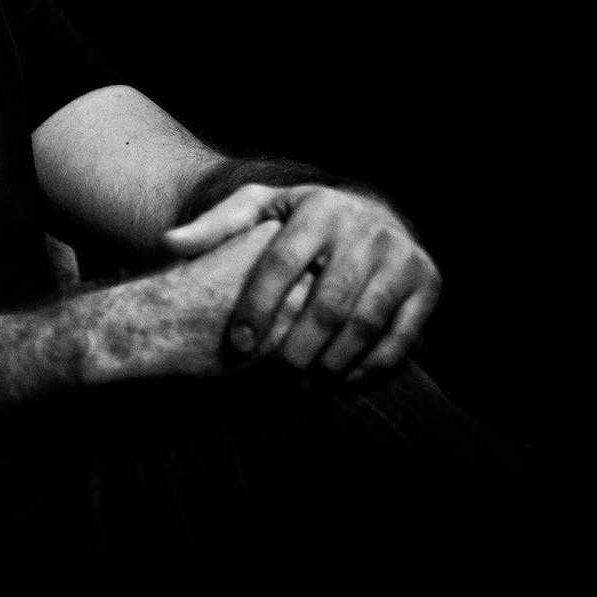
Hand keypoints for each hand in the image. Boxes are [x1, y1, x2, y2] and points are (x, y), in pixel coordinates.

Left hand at [161, 183, 440, 379]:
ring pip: (365, 324)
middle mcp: (366, 229)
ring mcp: (402, 256)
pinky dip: (372, 365)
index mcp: (318, 208)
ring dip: (331, 364)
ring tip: (299, 388)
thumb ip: (214, 227)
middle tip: (268, 380)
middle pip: (327, 303)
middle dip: (295, 348)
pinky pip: (401, 336)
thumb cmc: (296, 219)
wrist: (369, 213)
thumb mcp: (257, 209)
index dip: (257, 307)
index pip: (281, 264)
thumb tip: (168, 243)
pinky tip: (340, 383)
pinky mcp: (428, 283)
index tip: (234, 344)